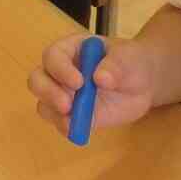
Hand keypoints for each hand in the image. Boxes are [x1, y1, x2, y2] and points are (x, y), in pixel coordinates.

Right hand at [28, 34, 157, 132]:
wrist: (143, 83)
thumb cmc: (131, 62)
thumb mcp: (129, 58)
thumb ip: (116, 65)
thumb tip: (100, 78)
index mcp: (70, 49)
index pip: (53, 56)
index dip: (61, 69)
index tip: (79, 82)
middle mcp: (60, 71)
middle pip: (38, 80)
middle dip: (49, 93)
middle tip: (67, 105)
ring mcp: (64, 94)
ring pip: (43, 104)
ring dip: (54, 113)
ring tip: (73, 121)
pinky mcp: (71, 115)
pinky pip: (59, 122)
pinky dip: (65, 127)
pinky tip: (78, 130)